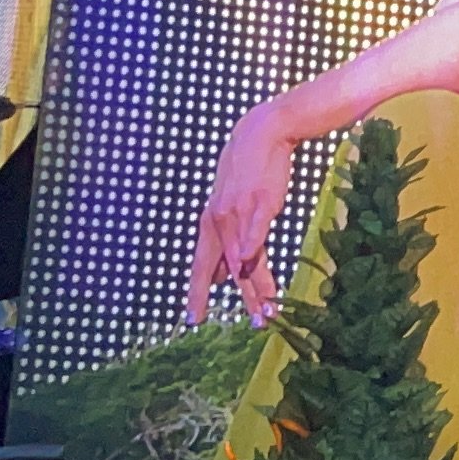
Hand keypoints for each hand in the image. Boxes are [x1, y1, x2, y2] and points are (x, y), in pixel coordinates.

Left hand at [185, 102, 298, 322]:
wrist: (258, 137)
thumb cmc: (248, 174)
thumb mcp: (232, 208)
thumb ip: (229, 240)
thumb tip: (224, 273)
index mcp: (211, 225)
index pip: (202, 265)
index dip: (198, 291)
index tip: (194, 318)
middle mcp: (220, 222)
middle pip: (221, 267)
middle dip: (234, 297)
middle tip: (245, 323)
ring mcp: (238, 212)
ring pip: (244, 256)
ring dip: (254, 285)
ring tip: (264, 309)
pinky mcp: (259, 201)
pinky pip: (255, 228)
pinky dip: (251, 245)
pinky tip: (249, 261)